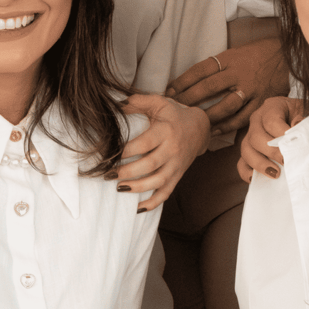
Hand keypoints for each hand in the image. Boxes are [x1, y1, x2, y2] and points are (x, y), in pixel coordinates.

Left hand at [118, 94, 209, 209]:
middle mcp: (173, 149)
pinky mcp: (178, 176)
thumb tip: (114, 104)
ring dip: (138, 188)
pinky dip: (153, 203)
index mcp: (166, 131)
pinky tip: (138, 208)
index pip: (144, 143)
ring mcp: (176, 165)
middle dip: (127, 172)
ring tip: (119, 188)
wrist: (199, 128)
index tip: (109, 155)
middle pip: (150, 165)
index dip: (126, 151)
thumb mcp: (158, 103)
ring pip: (158, 181)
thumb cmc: (173, 114)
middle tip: (108, 175)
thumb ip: (136, 101)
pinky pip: (166, 193)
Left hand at [166, 39, 288, 136]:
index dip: (183, 81)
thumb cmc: (258, 54)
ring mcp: (251, 89)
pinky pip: (242, 117)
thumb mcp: (236, 52)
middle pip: (209, 87)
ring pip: (224, 105)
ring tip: (191, 122)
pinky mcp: (262, 102)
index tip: (169, 91)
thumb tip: (193, 80)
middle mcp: (239, 73)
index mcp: (231, 58)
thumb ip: (219, 66)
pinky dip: (227, 125)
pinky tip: (214, 131)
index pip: (201, 70)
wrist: (289, 55)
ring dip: (206, 115)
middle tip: (173, 109)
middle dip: (188, 99)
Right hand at [237, 97, 303, 182]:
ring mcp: (250, 136)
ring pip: (246, 150)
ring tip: (276, 173)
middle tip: (286, 162)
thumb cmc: (306, 118)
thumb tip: (296, 124)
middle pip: (255, 136)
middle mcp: (257, 120)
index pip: (271, 121)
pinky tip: (257, 179)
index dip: (281, 135)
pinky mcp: (250, 152)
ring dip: (260, 164)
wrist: (304, 126)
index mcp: (273, 106)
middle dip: (271, 152)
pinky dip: (247, 172)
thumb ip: (305, 119)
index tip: (295, 147)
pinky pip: (241, 163)